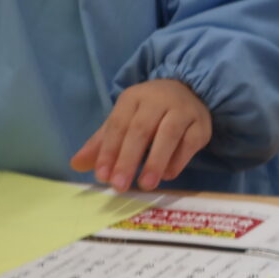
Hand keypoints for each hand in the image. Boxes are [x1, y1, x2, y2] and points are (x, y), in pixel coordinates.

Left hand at [71, 79, 211, 191]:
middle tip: (119, 185)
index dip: (109, 151)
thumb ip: (102, 143)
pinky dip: (177, 161)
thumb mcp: (124, 121)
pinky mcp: (201, 125)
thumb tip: (76, 165)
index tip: (102, 176)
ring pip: (168, 135)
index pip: (118, 125)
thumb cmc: (150, 112)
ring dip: (155, 162)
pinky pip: (189, 144)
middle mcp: (158, 100)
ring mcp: (183, 111)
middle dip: (128, 159)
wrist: (189, 92)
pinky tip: (167, 175)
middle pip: (141, 130)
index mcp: (134, 98)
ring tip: (145, 185)